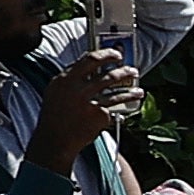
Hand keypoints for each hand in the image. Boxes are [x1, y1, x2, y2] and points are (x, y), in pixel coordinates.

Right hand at [26, 43, 143, 166]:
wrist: (55, 140)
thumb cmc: (55, 116)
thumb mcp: (56, 92)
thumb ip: (72, 79)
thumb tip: (92, 67)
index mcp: (65, 79)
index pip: (89, 59)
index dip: (106, 55)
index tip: (116, 54)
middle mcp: (77, 88)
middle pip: (107, 74)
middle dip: (124, 71)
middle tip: (132, 70)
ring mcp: (88, 102)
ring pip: (116, 92)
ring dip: (131, 90)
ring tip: (138, 90)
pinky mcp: (98, 116)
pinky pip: (112, 109)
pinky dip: (120, 109)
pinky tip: (127, 109)